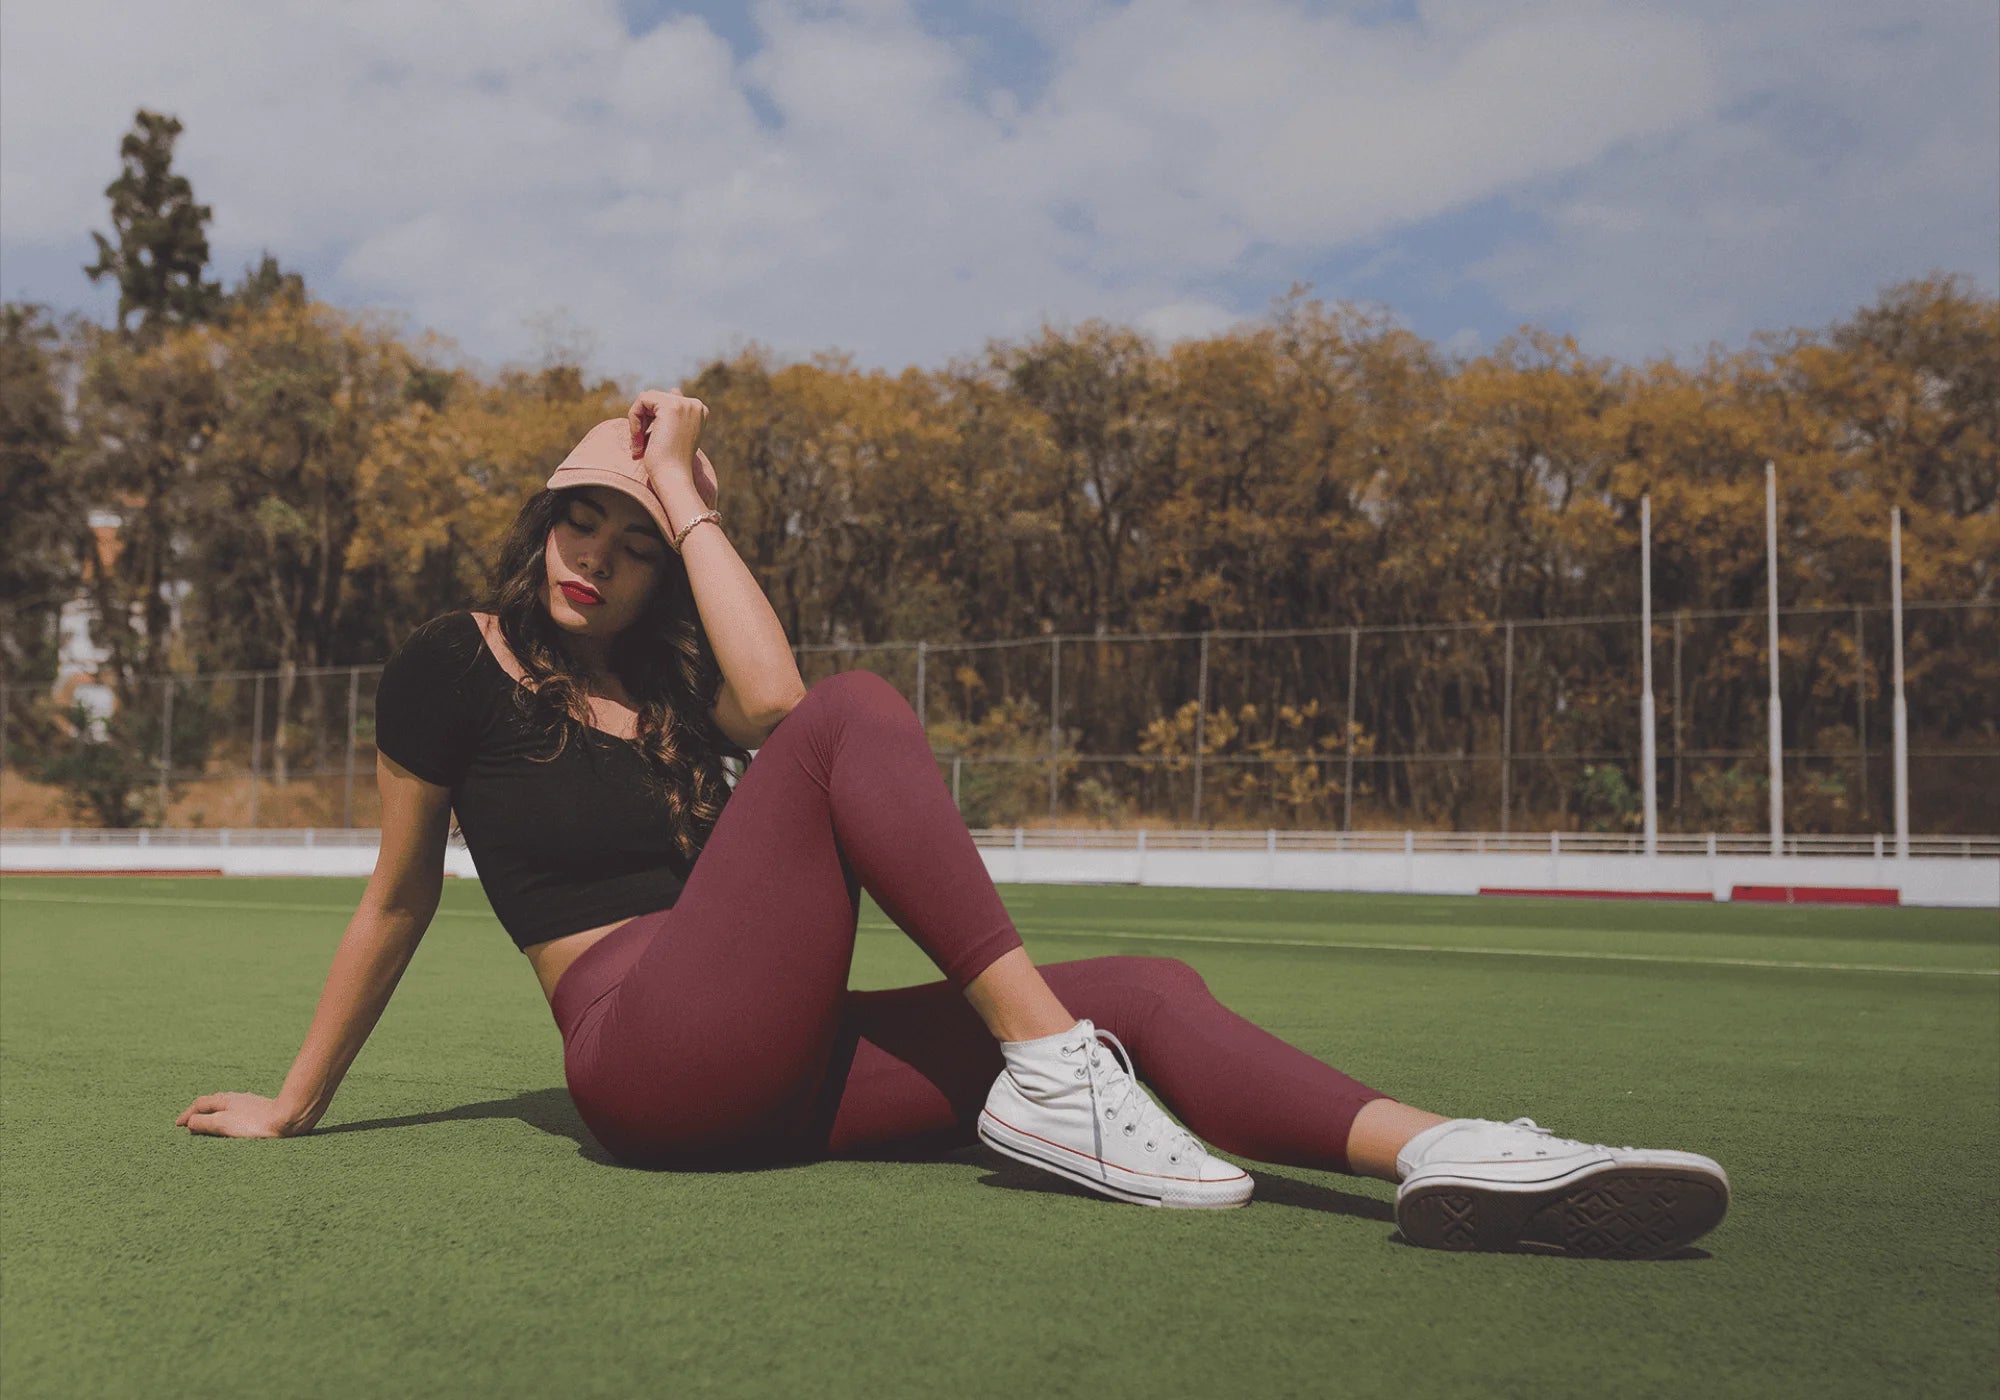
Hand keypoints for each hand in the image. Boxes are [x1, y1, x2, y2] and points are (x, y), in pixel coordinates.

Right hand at [176, 1092, 303, 1138]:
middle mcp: (236, 1098)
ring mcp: (249, 1103)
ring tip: (208, 1123)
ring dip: (213, 1113)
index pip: (200, 1104)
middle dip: (199, 1112)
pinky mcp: (260, 1110)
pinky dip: (227, 1116)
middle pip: (212, 1102)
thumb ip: (204, 1122)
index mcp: (225, 1099)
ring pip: (225, 1105)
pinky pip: (237, 1111)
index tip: (177, 1124)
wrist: (287, 1119)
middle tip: (189, 1123)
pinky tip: (234, 1121)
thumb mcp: (223, 1123)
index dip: (188, 1114)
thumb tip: (190, 1122)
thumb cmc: (254, 1123)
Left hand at [627, 390, 717, 509]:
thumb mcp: (673, 435)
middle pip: (654, 399)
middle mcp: (696, 405)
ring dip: (637, 422)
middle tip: (639, 446)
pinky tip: (638, 439)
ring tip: (638, 444)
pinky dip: (634, 420)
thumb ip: (673, 413)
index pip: (666, 401)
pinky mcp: (671, 406)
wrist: (672, 478)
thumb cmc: (670, 464)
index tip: (653, 442)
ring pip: (646, 398)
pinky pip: (641, 401)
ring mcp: (685, 404)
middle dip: (643, 421)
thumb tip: (675, 389)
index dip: (652, 420)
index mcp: (699, 411)